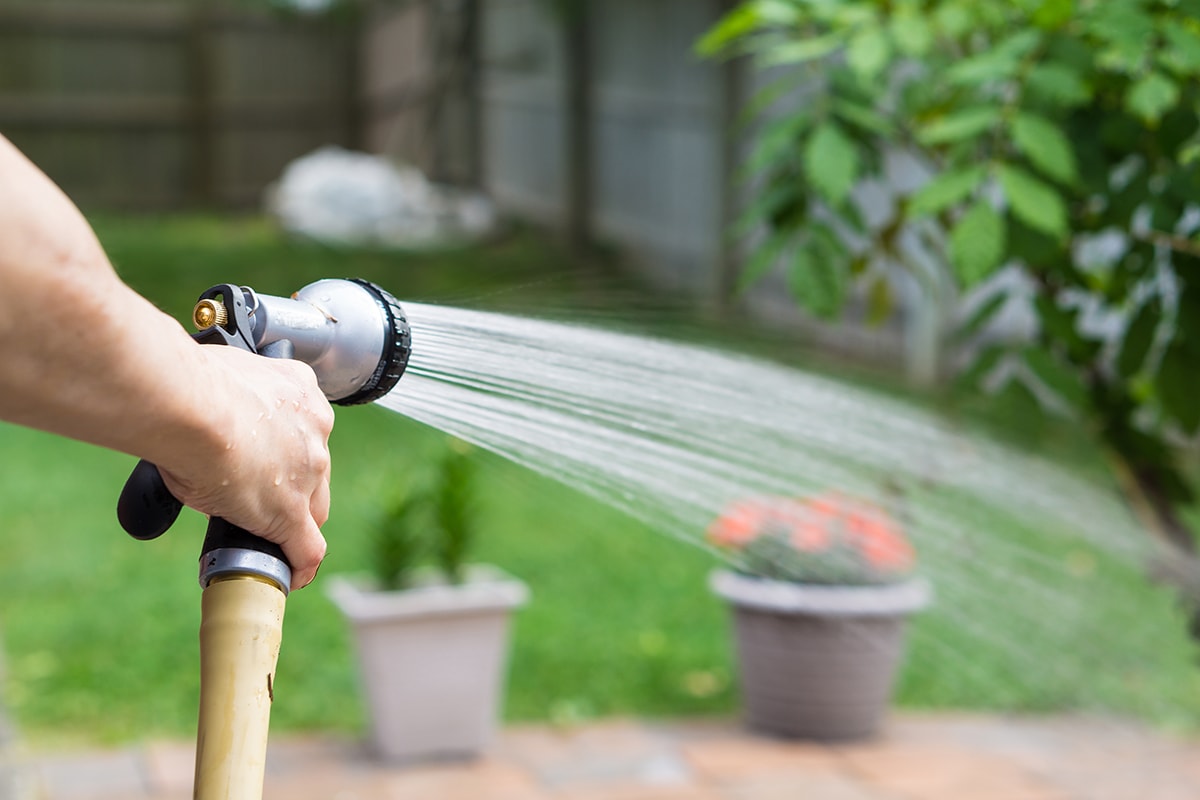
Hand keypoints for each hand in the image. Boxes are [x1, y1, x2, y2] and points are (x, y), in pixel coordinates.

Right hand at [156, 346, 334, 589]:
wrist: (190, 405)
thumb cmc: (188, 386)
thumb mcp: (221, 382)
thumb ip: (227, 408)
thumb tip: (203, 433)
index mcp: (299, 390)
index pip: (303, 429)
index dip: (285, 450)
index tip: (264, 458)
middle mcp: (314, 428)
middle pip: (313, 471)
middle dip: (292, 486)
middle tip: (258, 499)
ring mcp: (308, 472)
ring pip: (312, 508)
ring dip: (292, 524)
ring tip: (269, 540)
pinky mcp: (290, 511)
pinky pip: (307, 547)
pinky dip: (299, 564)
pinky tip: (290, 576)